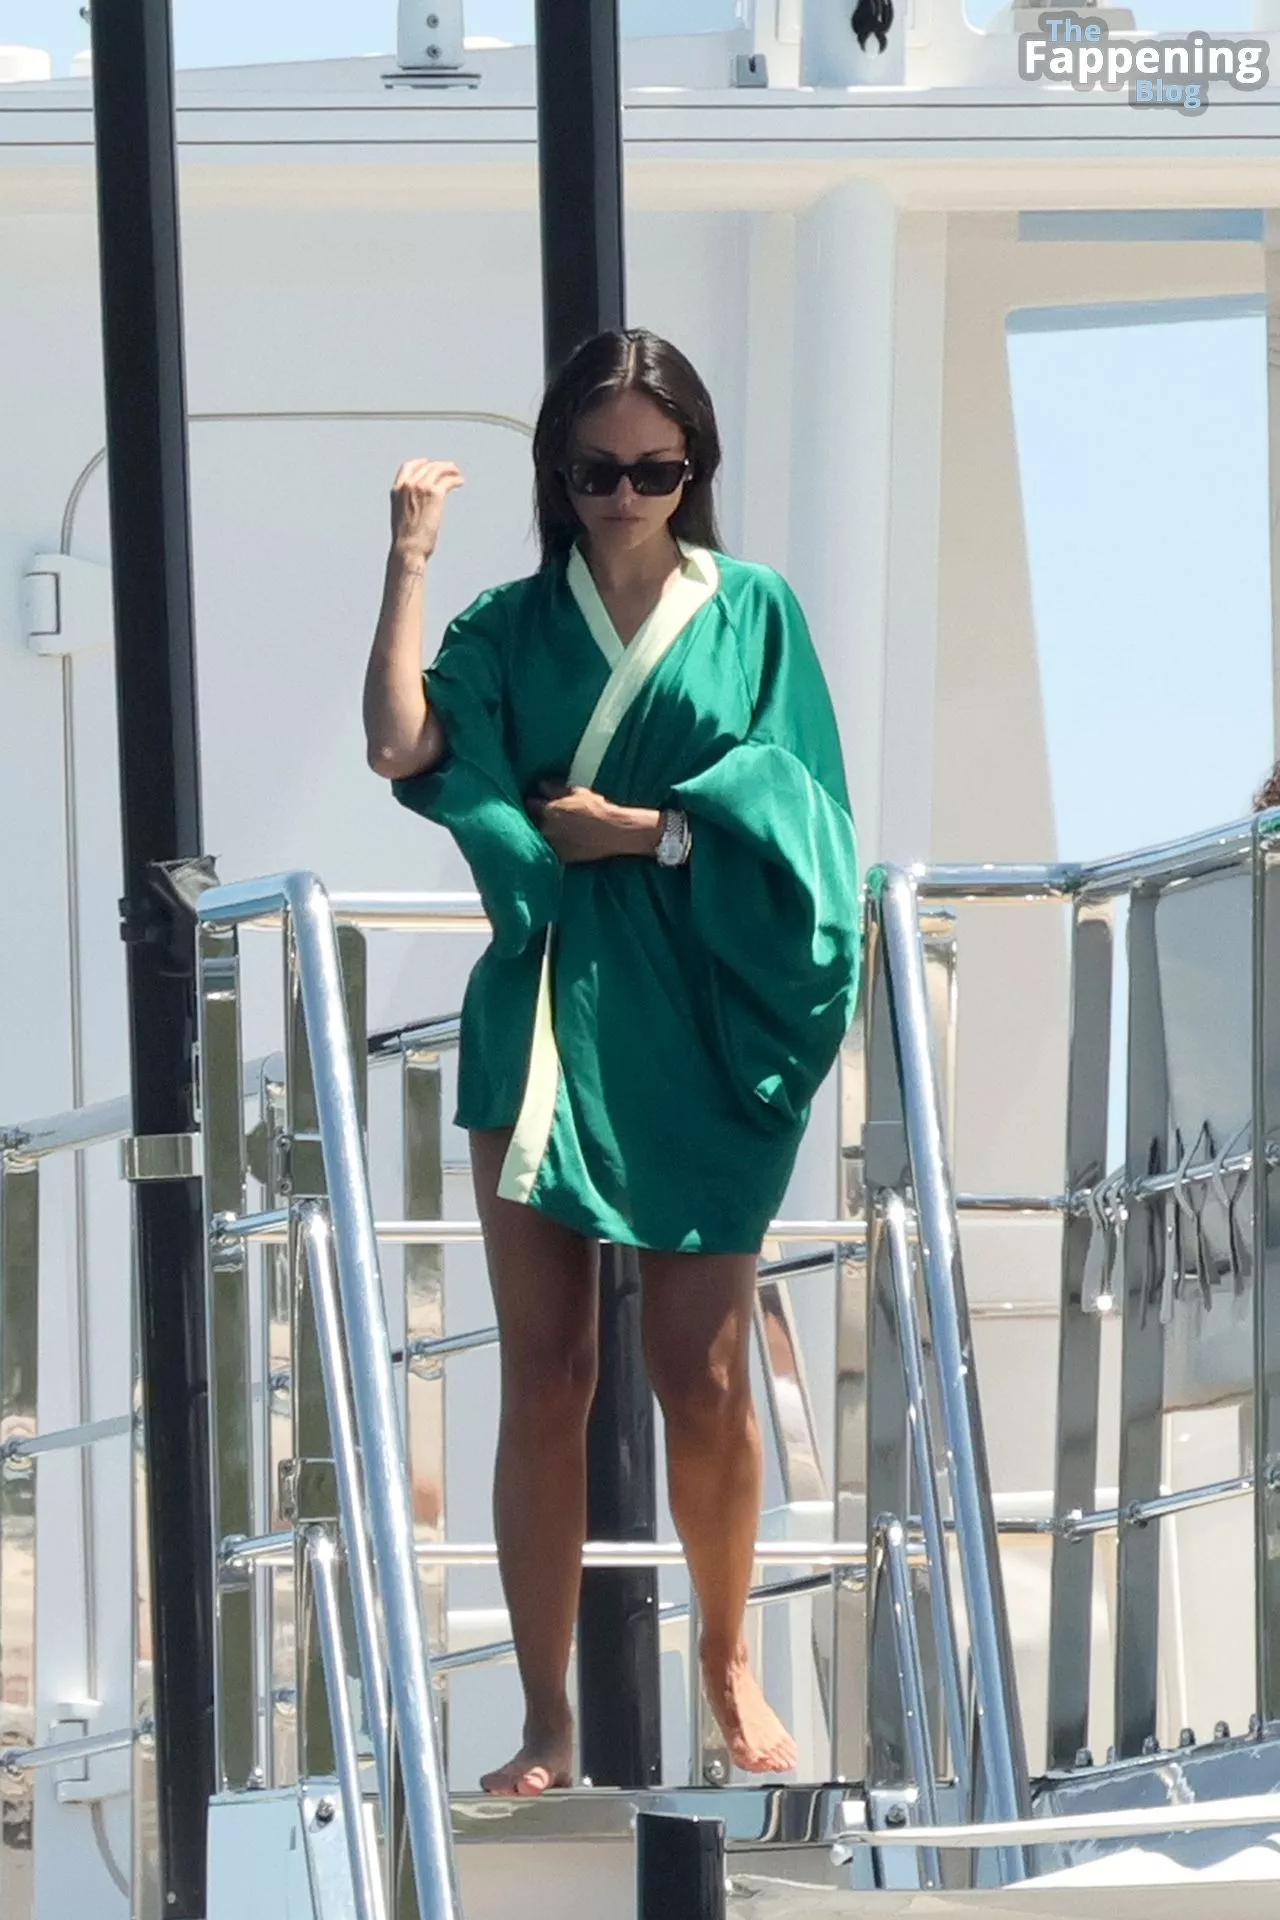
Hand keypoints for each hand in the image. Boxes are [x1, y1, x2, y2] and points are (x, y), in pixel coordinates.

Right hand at [389, 459, 464, 564]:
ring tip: (457, 474)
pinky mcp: (435, 494)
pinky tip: (460, 482)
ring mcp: (421, 487)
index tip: (429, 464)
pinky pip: (448, 480)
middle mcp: (408, 485)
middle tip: (451, 469)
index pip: (408, 467)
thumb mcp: (402, 517)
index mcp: (396, 490)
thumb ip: (408, 506)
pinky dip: (455, 479)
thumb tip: (419, 509)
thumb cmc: (406, 540)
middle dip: (440, 466)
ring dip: (450, 470)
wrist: (409, 548)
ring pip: (438, 470)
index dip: (420, 463)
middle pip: (427, 467)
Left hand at [527, 782, 658, 862]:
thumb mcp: (577, 792)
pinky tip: (562, 840)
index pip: (530, 804)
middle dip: (536, 818)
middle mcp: (546, 828)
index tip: (536, 801)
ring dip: (544, 833)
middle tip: (546, 816)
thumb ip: (555, 789)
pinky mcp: (561, 857)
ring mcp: (553, 844)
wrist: (613, 831)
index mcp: (547, 810)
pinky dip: (553, 845)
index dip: (534, 801)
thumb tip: (541, 785)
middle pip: (532, 822)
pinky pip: (550, 850)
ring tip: (555, 829)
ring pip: (540, 837)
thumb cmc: (596, 809)